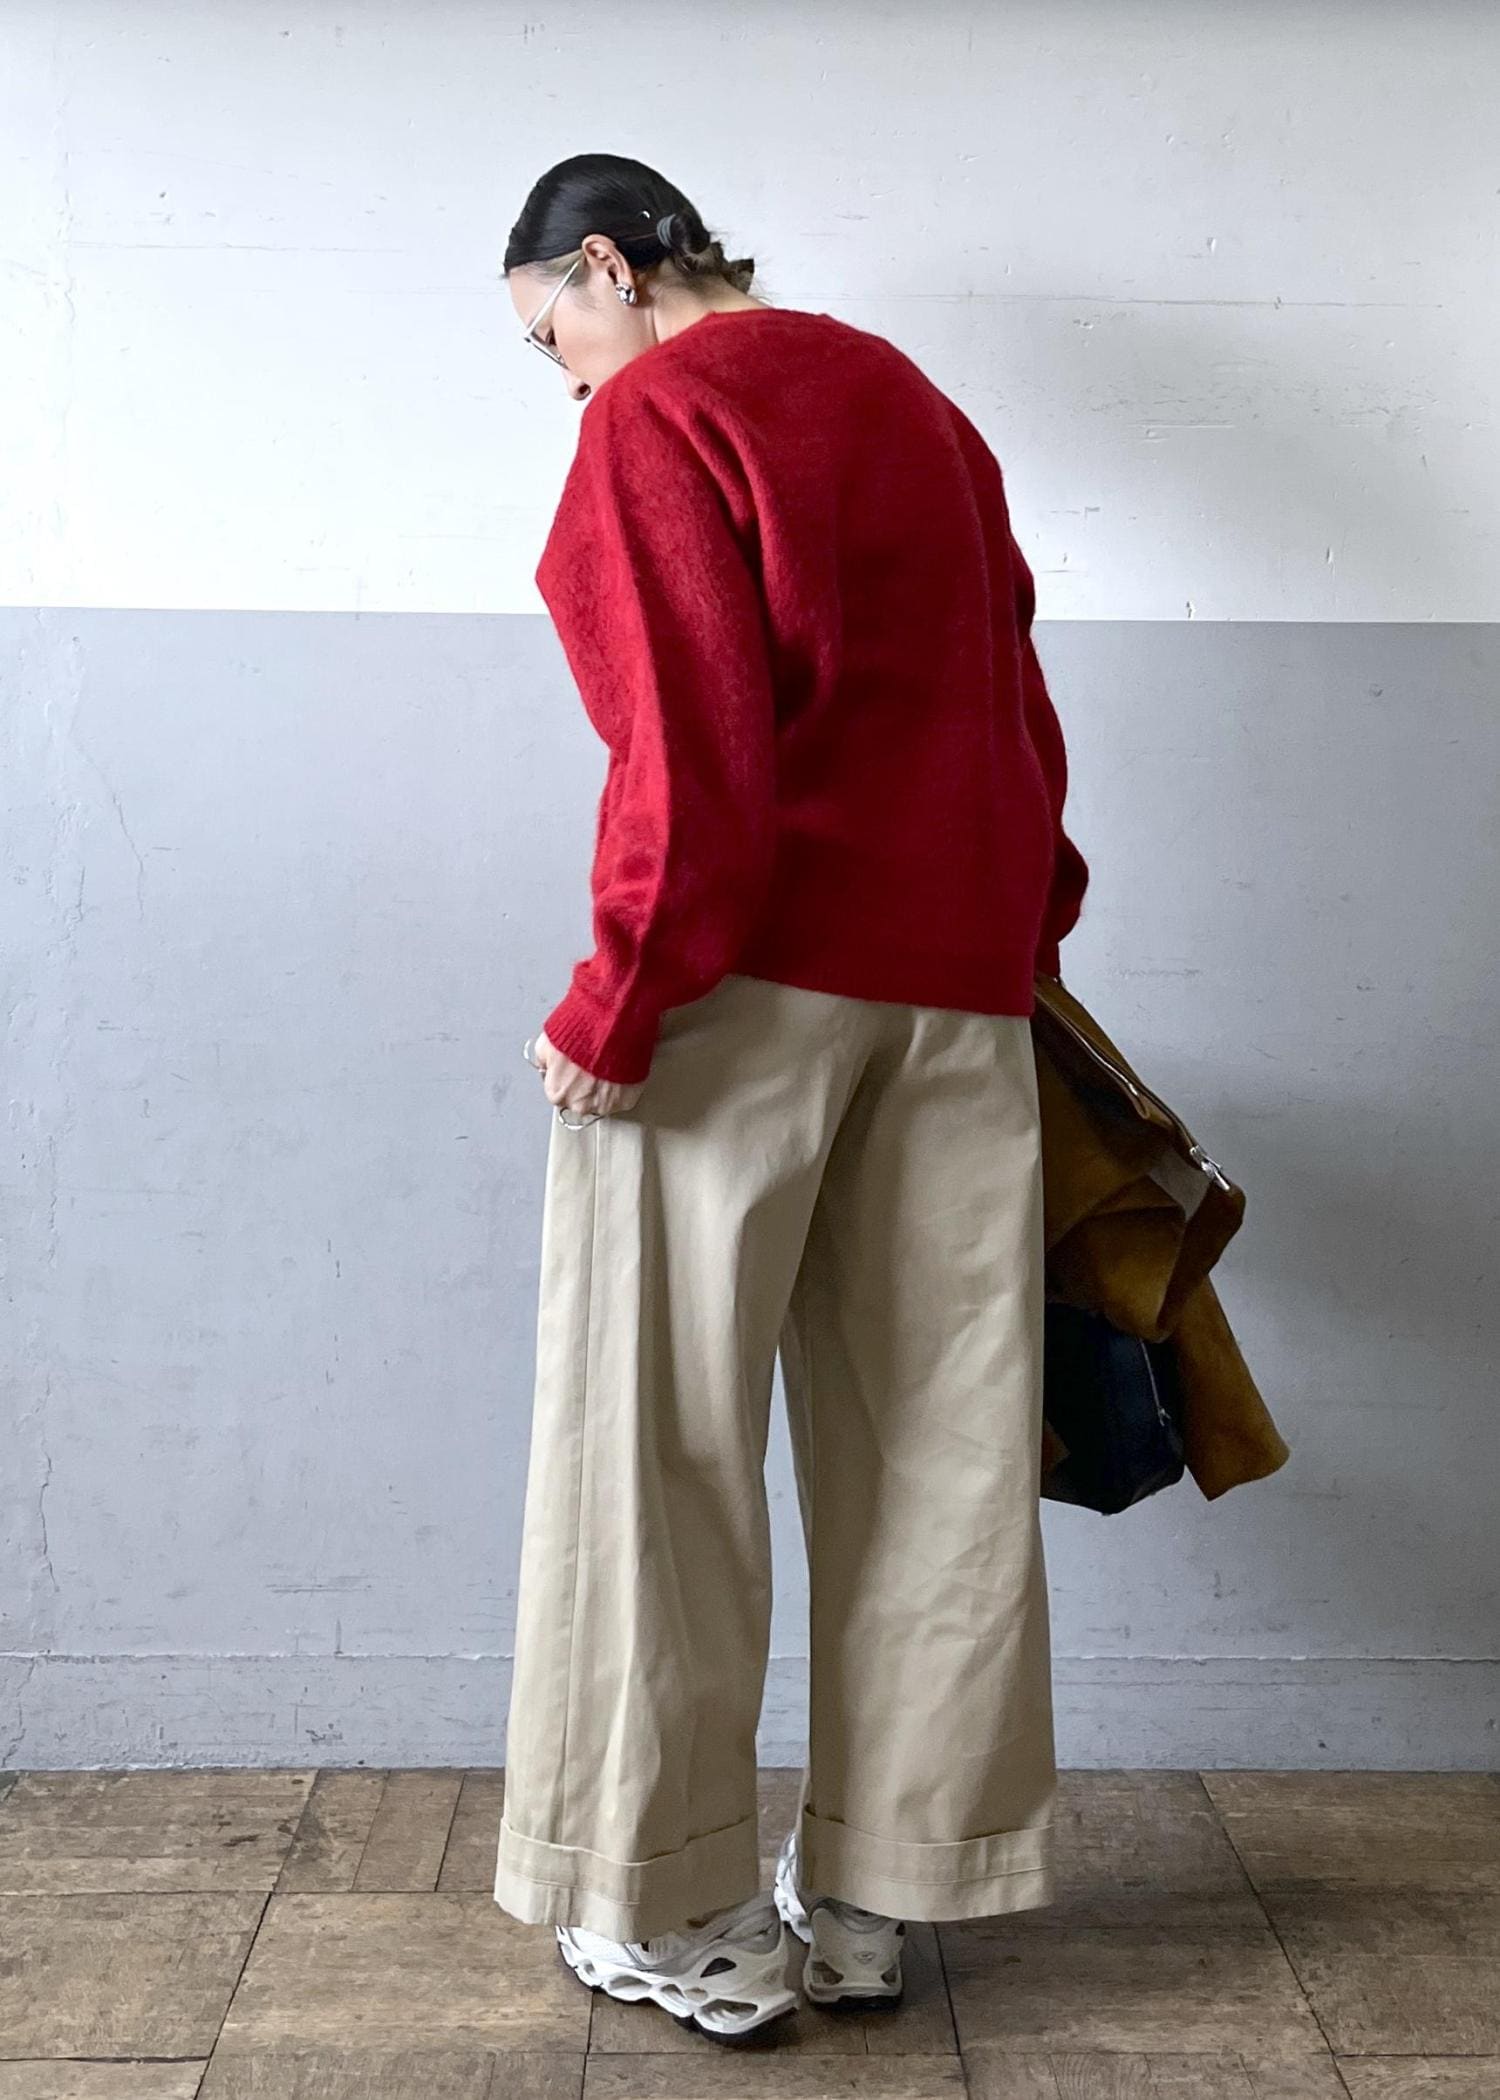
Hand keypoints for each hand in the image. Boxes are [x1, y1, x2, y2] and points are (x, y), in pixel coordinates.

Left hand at [529, 1028, 645, 1118]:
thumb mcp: (548, 1041)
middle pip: (579, 1100)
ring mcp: (604, 1105)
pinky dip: (621, 1087)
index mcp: (557, 1093)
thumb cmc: (583, 1033)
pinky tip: (619, 1069)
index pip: (557, 1093)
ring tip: (605, 1064)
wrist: (615, 1028)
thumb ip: (543, 1059)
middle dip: (583, 1085)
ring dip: (602, 1087)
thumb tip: (544, 1064)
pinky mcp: (626, 1101)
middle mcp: (580, 1105)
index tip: (572, 1067)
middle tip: (590, 1063)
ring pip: (600, 1100)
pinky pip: (621, 1097)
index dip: (564, 1078)